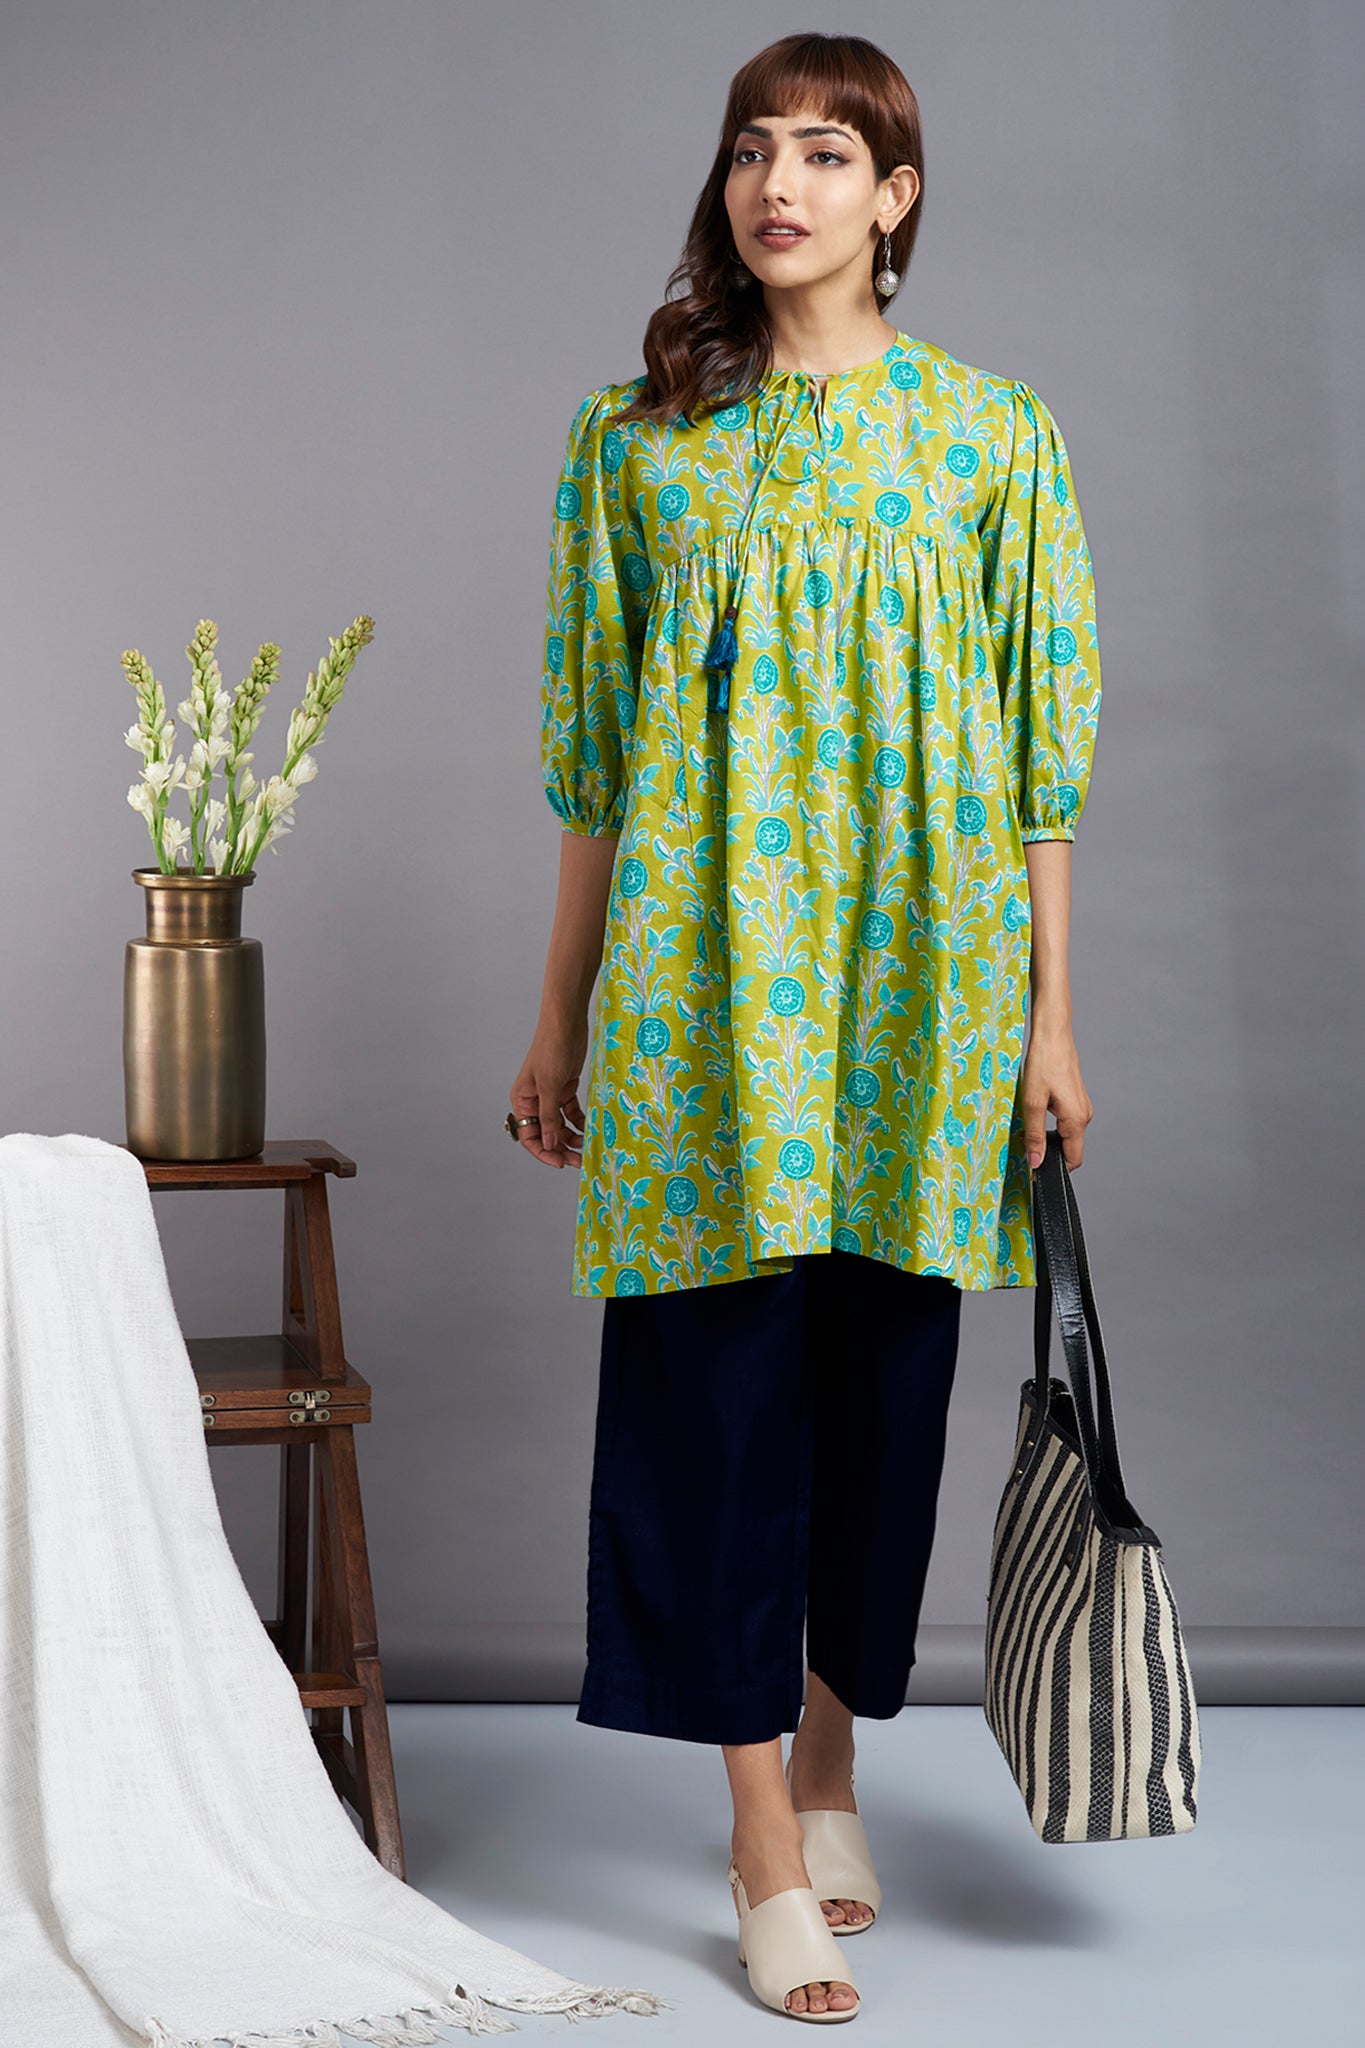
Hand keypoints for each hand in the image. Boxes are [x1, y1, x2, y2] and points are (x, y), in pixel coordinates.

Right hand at [509, 1017, 588, 1169]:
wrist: (567, 1023)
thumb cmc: (552, 1049)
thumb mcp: (550, 1086)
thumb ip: (549, 1117)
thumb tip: (549, 1144)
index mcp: (522, 1100)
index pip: (528, 1135)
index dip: (543, 1151)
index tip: (560, 1162)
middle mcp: (534, 1100)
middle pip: (546, 1133)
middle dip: (560, 1148)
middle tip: (578, 1161)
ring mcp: (550, 1095)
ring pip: (559, 1125)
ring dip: (571, 1137)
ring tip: (586, 1146)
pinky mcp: (565, 1088)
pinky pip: (571, 1113)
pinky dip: (579, 1122)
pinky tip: (589, 1129)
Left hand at [1020, 1012, 1092, 1170]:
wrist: (1053, 1034)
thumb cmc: (1044, 1063)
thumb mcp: (1032, 1103)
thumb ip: (1034, 1136)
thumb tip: (1035, 1162)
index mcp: (1076, 1120)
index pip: (1074, 1159)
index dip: (1055, 1168)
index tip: (1035, 1168)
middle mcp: (1084, 1115)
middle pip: (1070, 1148)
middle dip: (1048, 1151)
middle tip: (1024, 1143)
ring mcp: (1082, 1106)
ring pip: (1067, 1134)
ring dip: (1048, 1136)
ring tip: (1027, 1126)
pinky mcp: (1076, 1098)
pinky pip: (1066, 1121)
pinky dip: (1051, 1123)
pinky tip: (1036, 1110)